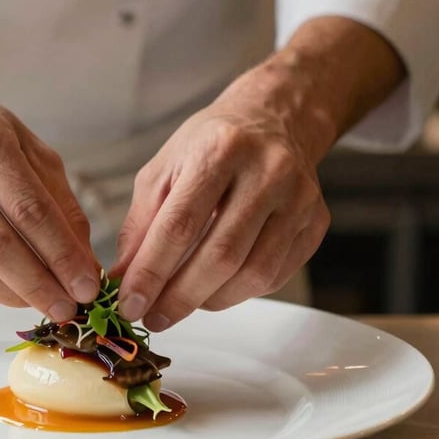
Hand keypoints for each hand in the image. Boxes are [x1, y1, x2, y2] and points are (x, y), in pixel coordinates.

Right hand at [0, 69, 100, 319]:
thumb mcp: (24, 144)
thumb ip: (59, 199)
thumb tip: (84, 260)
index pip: (30, 209)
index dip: (62, 255)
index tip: (87, 286)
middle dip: (39, 286)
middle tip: (69, 310)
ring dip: (11, 295)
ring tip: (43, 303)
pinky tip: (9, 291)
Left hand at [111, 60, 330, 330]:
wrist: (272, 120)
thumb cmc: (209, 146)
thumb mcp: (162, 171)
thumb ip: (140, 225)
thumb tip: (123, 279)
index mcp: (219, 150)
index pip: (180, 225)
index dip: (151, 272)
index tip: (129, 303)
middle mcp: (267, 171)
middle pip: (221, 255)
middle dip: (180, 297)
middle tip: (153, 318)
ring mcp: (298, 198)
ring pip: (254, 273)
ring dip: (210, 301)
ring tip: (180, 304)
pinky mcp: (316, 222)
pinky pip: (276, 275)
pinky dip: (239, 292)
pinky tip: (214, 289)